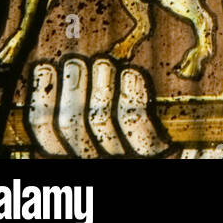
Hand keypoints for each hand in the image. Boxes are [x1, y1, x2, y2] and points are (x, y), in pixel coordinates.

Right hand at [25, 57, 170, 157]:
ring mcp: (124, 158)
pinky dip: (131, 94)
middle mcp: (94, 160)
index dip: (41, 96)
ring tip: (104, 63)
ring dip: (100, 84)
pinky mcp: (153, 153)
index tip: (45, 65)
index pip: (44, 130)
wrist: (181, 160)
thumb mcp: (95, 132)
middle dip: (72, 84)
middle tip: (77, 61)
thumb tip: (55, 68)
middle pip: (70, 123)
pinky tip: (131, 74)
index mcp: (71, 155)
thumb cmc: (136, 135)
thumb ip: (77, 106)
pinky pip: (136, 123)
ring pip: (99, 119)